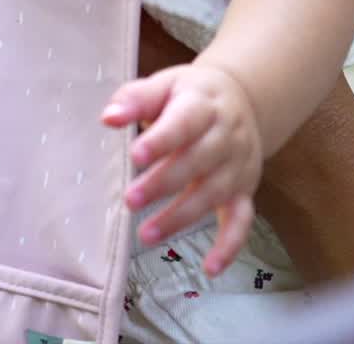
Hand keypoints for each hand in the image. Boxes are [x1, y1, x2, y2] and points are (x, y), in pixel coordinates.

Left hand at [102, 62, 261, 275]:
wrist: (243, 98)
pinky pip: (242, 220)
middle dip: (164, 183)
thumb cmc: (191, 93)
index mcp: (204, 103)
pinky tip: (209, 269)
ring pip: (213, 193)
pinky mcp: (245, 189)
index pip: (185, 122)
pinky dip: (229, 245)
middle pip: (198, 160)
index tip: (135, 155)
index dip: (161, 139)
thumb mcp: (166, 84)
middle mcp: (226, 134)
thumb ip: (136, 99)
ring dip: (181, 217)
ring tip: (146, 234)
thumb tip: (108, 118)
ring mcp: (238, 164)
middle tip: (129, 200)